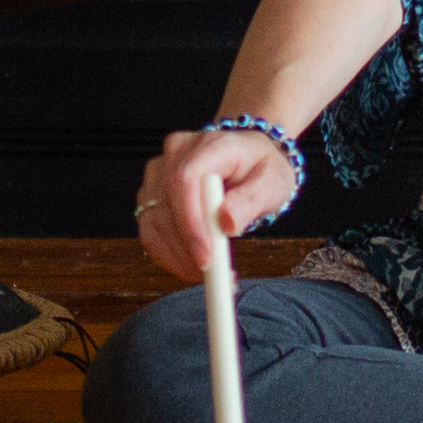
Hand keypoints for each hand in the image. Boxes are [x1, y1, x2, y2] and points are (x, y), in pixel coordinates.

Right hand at [131, 125, 293, 282]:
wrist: (250, 158)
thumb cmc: (261, 168)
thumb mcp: (272, 182)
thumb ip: (251, 200)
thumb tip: (226, 222)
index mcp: (209, 144)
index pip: (185, 178)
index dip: (191, 222)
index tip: (207, 258)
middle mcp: (177, 152)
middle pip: (166, 205)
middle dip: (187, 249)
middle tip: (216, 278)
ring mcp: (159, 171)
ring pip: (153, 221)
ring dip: (178, 256)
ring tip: (210, 275)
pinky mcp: (151, 193)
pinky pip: (149, 230)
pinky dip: (168, 255)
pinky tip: (191, 266)